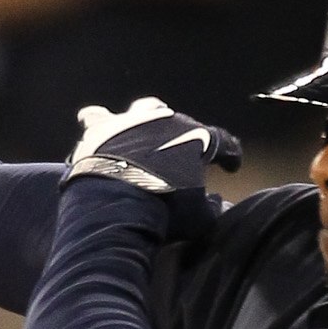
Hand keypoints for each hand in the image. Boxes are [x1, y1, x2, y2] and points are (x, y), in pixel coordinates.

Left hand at [63, 98, 241, 229]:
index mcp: (198, 138)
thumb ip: (212, 209)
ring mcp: (132, 121)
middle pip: (182, 123)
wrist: (117, 204)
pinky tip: (95, 123)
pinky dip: (100, 123)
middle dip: (186, 136)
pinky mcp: (102, 128)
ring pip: (144, 109)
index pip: (223, 142)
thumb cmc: (166, 210)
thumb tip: (218, 204)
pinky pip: (98, 117)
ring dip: (147, 118)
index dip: (230, 155)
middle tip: (185, 152)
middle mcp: (167, 121)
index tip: (231, 166)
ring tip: (144, 127)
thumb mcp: (198, 219)